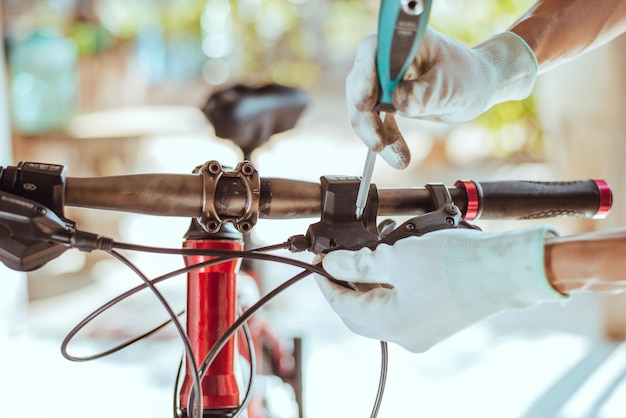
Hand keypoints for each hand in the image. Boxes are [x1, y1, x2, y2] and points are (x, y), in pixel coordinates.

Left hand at [315, 226, 564, 352]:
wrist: (508, 268)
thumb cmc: (456, 263)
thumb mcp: (396, 257)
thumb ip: (358, 262)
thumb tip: (332, 263)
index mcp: (393, 325)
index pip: (344, 307)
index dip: (326, 284)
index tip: (317, 263)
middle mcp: (407, 335)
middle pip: (361, 311)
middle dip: (346, 284)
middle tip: (336, 259)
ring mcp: (424, 329)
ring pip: (382, 306)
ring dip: (368, 281)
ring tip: (362, 253)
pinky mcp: (438, 318)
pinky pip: (402, 305)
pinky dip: (389, 285)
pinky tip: (387, 261)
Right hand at [346, 27, 537, 168]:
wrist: (479, 86)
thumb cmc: (469, 76)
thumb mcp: (451, 86)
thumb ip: (425, 93)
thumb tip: (397, 103)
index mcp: (405, 40)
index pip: (372, 52)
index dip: (364, 76)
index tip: (366, 103)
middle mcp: (389, 55)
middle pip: (360, 82)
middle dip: (365, 116)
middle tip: (378, 143)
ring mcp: (385, 77)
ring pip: (363, 105)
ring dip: (374, 134)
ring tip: (397, 159)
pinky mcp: (387, 97)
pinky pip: (376, 120)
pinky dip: (385, 139)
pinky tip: (398, 157)